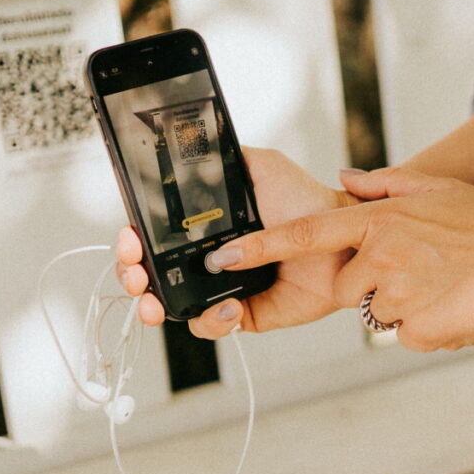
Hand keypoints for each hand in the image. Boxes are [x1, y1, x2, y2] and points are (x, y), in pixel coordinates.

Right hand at [116, 147, 357, 337]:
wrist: (342, 240)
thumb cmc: (306, 202)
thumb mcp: (262, 167)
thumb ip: (225, 158)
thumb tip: (192, 148)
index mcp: (202, 224)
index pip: (152, 233)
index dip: (132, 239)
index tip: (130, 238)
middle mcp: (204, 257)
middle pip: (150, 272)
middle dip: (131, 275)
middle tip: (135, 276)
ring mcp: (220, 287)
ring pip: (170, 304)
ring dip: (154, 305)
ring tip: (157, 303)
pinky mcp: (242, 313)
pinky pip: (211, 325)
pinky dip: (211, 321)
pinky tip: (226, 306)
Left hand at [209, 166, 473, 350]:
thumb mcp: (436, 190)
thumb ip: (384, 186)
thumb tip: (345, 180)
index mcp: (377, 222)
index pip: (300, 236)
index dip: (256, 248)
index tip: (221, 258)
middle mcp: (378, 257)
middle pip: (343, 287)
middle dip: (368, 284)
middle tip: (419, 271)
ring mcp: (397, 296)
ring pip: (376, 312)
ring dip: (401, 306)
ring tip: (443, 285)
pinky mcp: (416, 331)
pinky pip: (405, 335)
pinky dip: (425, 326)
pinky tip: (454, 305)